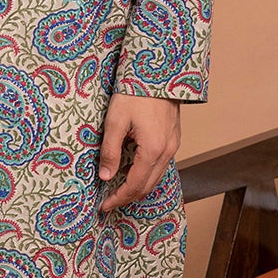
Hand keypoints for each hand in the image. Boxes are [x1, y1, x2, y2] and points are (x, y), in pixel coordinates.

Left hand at [97, 94, 180, 212]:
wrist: (158, 72)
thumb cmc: (135, 92)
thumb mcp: (115, 121)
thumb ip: (110, 151)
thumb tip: (106, 176)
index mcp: (152, 149)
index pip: (134, 185)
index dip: (118, 198)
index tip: (104, 205)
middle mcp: (167, 151)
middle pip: (147, 185)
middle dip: (128, 197)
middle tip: (109, 201)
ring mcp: (173, 145)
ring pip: (156, 176)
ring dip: (138, 186)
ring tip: (118, 190)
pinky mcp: (173, 138)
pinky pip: (160, 164)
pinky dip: (146, 174)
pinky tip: (133, 171)